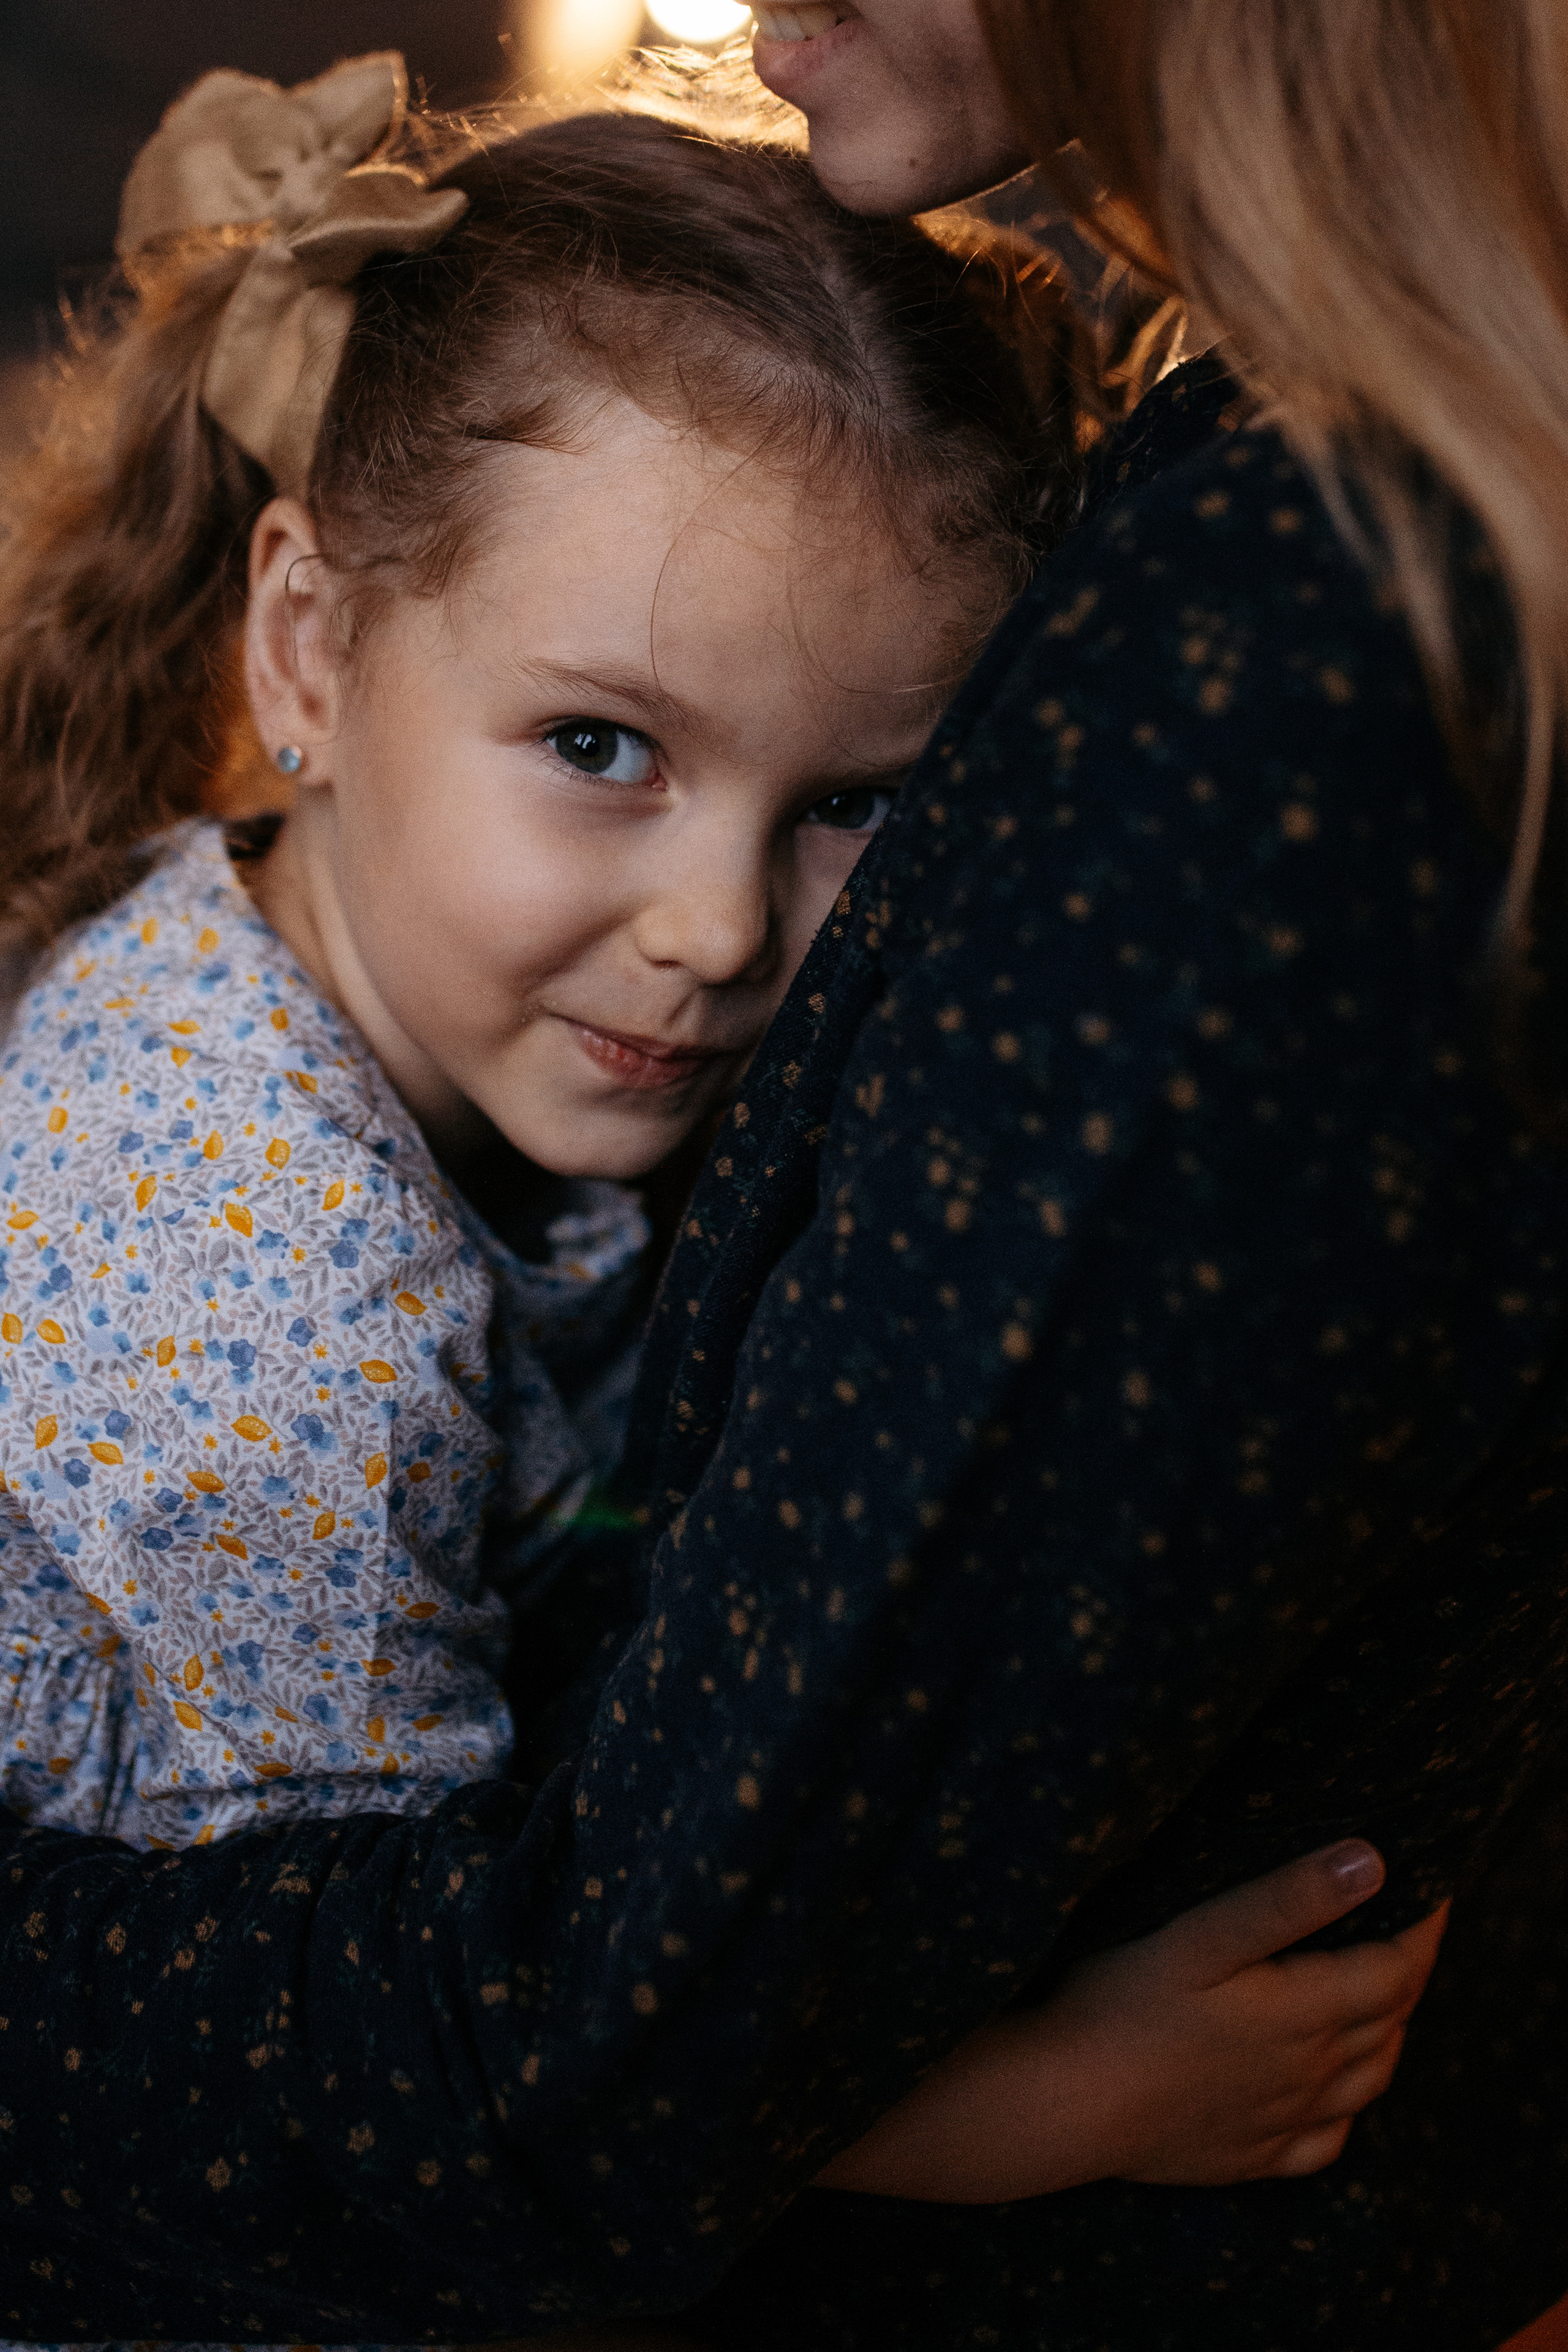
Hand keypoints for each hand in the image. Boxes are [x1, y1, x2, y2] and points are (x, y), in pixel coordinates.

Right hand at [816, 1840, 1447, 2202]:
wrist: (1068, 2103)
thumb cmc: (1125, 2004)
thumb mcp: (1204, 1935)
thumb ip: (1290, 1899)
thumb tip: (1372, 1861)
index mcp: (1306, 2013)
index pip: (1397, 1971)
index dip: (1421, 1929)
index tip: (1431, 1889)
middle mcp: (1309, 2072)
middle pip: (1389, 2023)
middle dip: (1407, 1973)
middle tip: (1405, 1929)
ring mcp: (1281, 2119)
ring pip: (1367, 2081)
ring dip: (1387, 2036)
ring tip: (1381, 1999)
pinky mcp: (1248, 2155)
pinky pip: (1324, 2141)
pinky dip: (1345, 2111)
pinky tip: (1332, 2095)